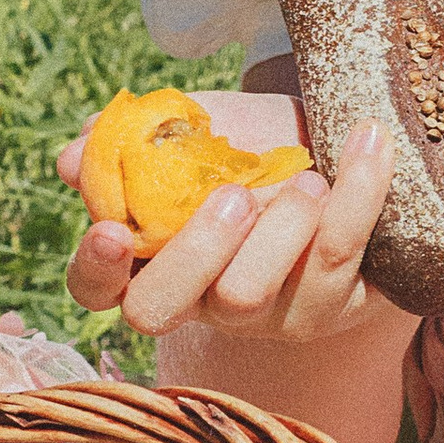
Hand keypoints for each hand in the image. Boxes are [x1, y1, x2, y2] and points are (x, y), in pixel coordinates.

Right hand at [58, 96, 396, 342]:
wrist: (344, 147)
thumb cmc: (253, 143)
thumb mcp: (192, 128)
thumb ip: (132, 138)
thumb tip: (75, 154)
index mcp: (150, 259)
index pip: (94, 290)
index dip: (94, 269)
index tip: (113, 229)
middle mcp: (198, 299)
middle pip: (157, 310)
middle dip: (189, 253)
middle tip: (232, 195)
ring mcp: (262, 314)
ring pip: (248, 296)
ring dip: (280, 230)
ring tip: (311, 176)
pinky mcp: (330, 307)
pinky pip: (337, 264)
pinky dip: (356, 197)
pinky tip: (368, 143)